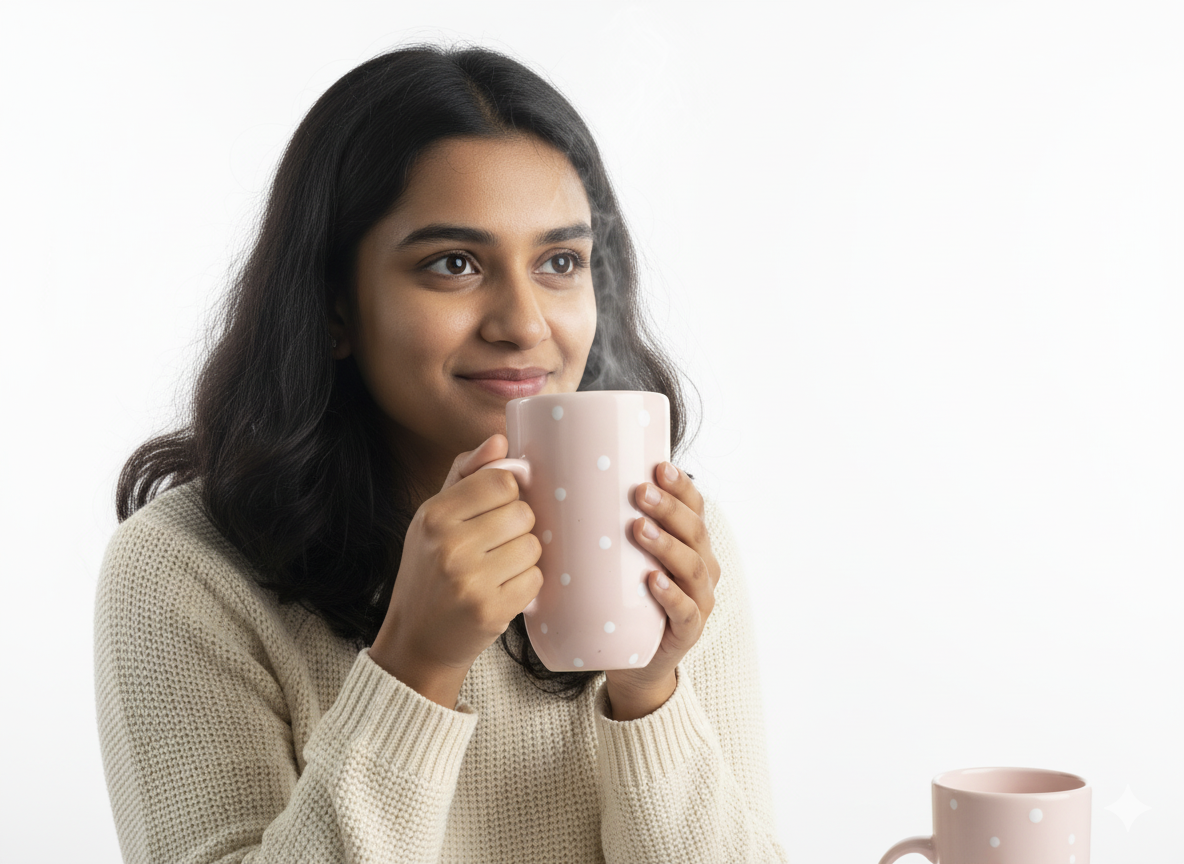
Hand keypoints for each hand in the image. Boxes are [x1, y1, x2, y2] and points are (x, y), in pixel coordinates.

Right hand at [370, 434, 543, 704]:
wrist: (418, 640)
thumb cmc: (430, 571)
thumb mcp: (434, 519)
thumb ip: (467, 475)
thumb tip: (500, 439)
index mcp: (434, 515)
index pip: (503, 480)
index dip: (509, 494)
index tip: (497, 511)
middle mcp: (449, 545)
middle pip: (524, 512)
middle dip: (517, 528)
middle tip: (495, 547)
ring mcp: (470, 580)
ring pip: (534, 546)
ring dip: (524, 558)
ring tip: (497, 570)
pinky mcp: (491, 610)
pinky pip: (536, 579)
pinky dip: (525, 585)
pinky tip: (501, 591)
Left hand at [604, 462, 720, 719]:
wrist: (633, 659)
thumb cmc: (622, 596)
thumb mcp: (617, 557)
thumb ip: (600, 525)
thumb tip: (547, 483)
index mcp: (689, 541)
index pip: (694, 505)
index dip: (680, 485)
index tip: (657, 465)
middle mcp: (701, 566)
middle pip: (694, 530)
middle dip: (669, 508)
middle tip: (639, 493)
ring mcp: (699, 599)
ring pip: (692, 566)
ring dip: (667, 545)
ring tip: (639, 528)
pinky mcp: (688, 631)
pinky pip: (685, 610)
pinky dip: (672, 595)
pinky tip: (653, 581)